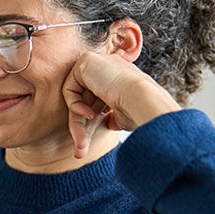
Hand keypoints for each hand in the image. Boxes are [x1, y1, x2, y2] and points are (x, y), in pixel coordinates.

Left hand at [62, 52, 180, 158]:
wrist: (144, 100)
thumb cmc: (138, 112)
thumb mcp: (122, 116)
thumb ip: (111, 116)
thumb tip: (108, 123)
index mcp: (118, 78)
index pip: (96, 101)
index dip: (91, 122)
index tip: (87, 144)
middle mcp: (107, 68)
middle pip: (83, 100)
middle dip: (79, 127)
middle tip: (80, 152)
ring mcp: (97, 63)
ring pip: (75, 97)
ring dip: (76, 122)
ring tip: (82, 143)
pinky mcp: (87, 61)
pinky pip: (69, 87)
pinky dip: (74, 104)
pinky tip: (88, 114)